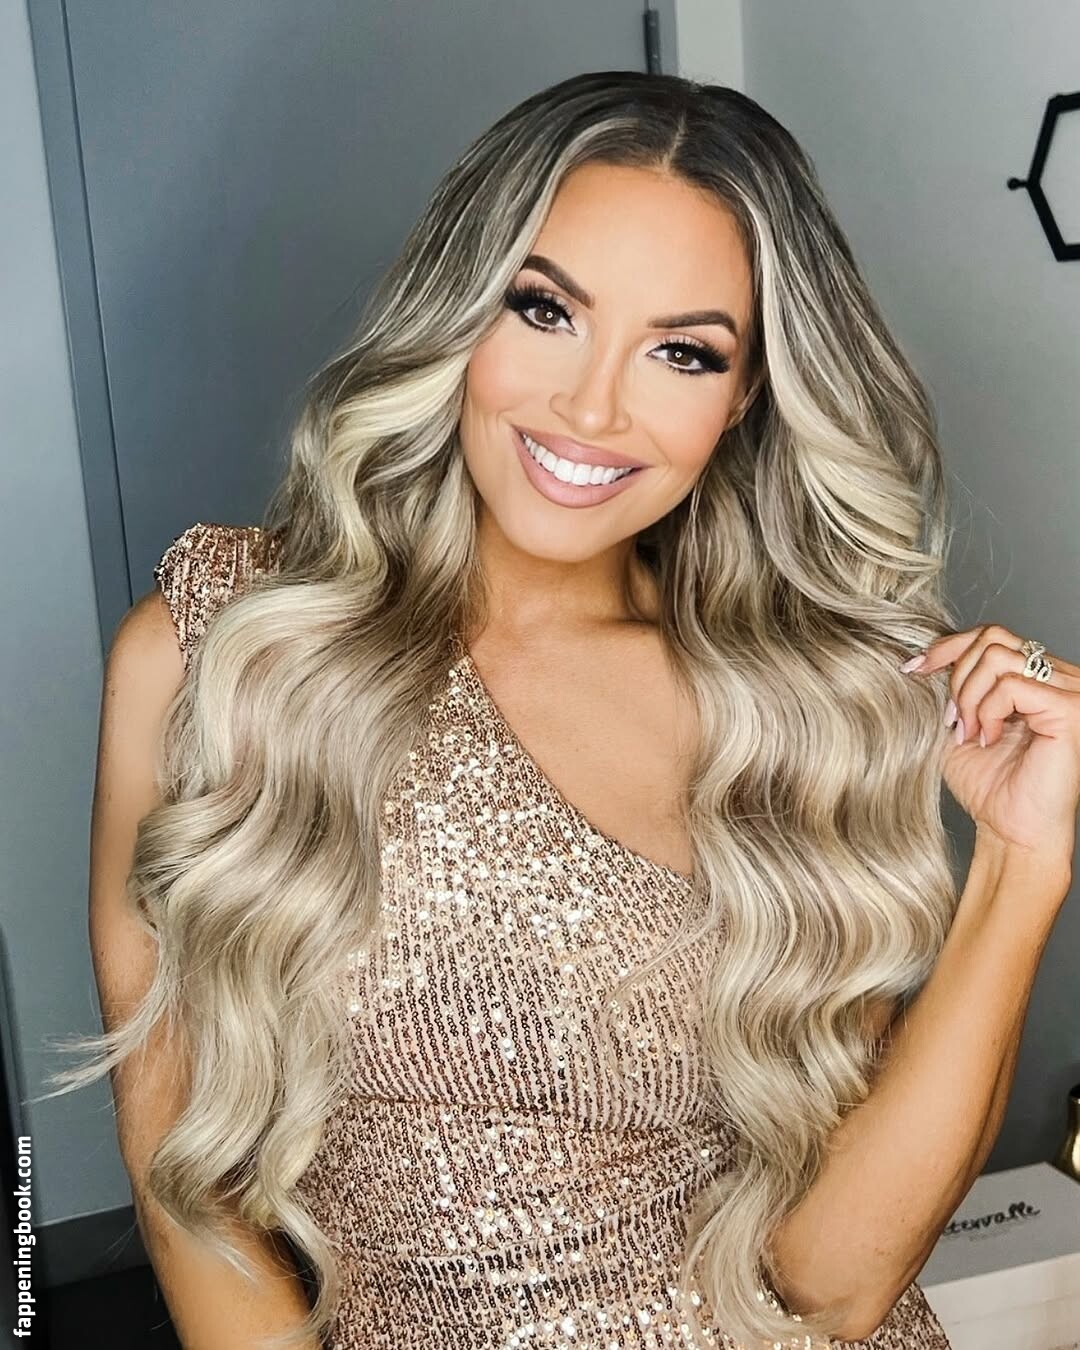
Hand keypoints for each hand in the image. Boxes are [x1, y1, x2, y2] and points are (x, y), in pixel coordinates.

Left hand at [902, 624, 1079, 868]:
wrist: (1010, 830)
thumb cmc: (988, 785)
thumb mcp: (956, 723)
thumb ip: (947, 686)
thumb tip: (918, 655)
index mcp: (1033, 676)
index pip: (989, 635)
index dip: (947, 647)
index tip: (913, 669)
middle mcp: (1057, 676)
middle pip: (992, 637)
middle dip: (957, 676)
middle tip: (953, 720)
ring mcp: (1069, 689)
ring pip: (998, 656)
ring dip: (970, 697)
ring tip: (970, 733)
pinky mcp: (1071, 709)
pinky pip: (1012, 685)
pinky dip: (989, 711)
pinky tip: (989, 739)